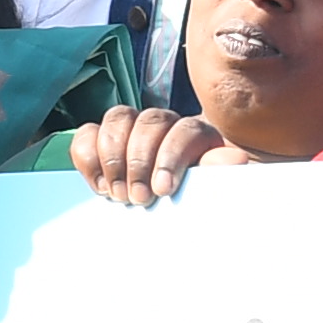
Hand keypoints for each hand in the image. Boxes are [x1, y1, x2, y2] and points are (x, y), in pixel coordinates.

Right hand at [71, 107, 230, 204]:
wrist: (184, 204)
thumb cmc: (199, 198)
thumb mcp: (215, 189)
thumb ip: (221, 172)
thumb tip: (236, 159)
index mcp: (199, 135)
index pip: (185, 131)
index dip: (170, 157)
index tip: (161, 190)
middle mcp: (166, 124)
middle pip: (150, 121)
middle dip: (139, 161)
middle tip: (137, 198)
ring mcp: (133, 127)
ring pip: (118, 118)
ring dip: (113, 157)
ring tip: (116, 193)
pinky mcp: (104, 139)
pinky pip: (88, 132)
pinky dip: (87, 155)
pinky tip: (98, 184)